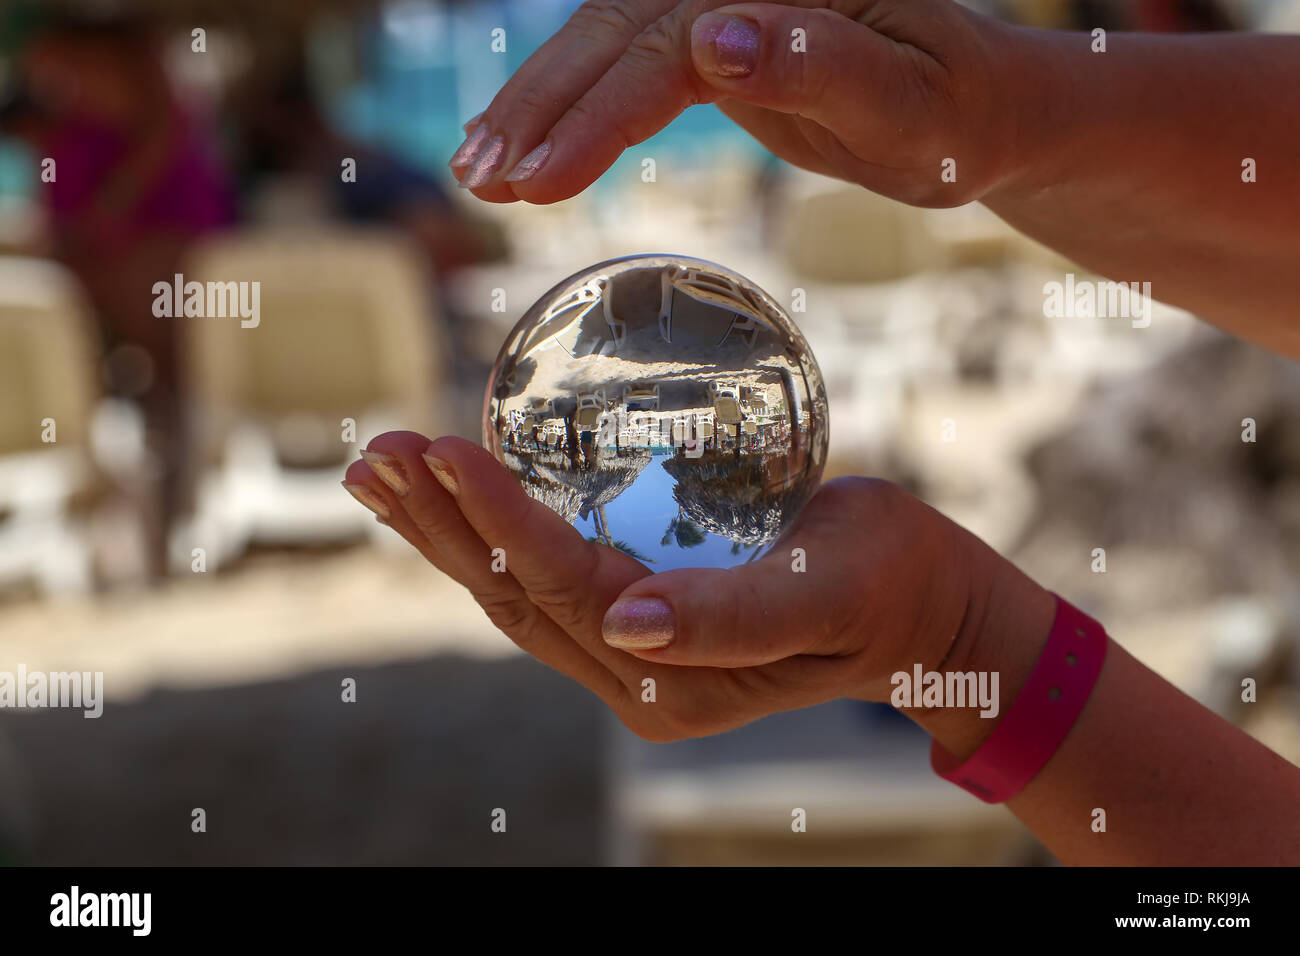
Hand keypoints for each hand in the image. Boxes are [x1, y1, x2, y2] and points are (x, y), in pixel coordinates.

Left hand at [344, 431, 1010, 741]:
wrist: (919, 610)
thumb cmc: (887, 587)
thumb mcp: (825, 594)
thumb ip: (731, 618)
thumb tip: (624, 625)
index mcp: (676, 680)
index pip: (563, 590)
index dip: (499, 520)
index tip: (441, 449)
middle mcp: (636, 677)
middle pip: (512, 595)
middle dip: (438, 524)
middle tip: (372, 457)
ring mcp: (630, 655)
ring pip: (513, 589)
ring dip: (443, 528)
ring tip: (378, 472)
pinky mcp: (634, 622)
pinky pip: (543, 578)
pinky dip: (489, 531)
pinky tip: (450, 494)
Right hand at [449, 0, 1026, 206]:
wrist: (976, 102)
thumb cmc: (954, 114)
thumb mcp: (907, 107)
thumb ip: (817, 67)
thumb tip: (714, 37)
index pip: (665, 46)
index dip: (594, 114)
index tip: (537, 181)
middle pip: (614, 31)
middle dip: (540, 109)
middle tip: (481, 182)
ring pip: (604, 41)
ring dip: (537, 106)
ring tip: (479, 172)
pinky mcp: (710, 28)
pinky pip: (624, 57)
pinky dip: (571, 102)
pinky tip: (527, 138)